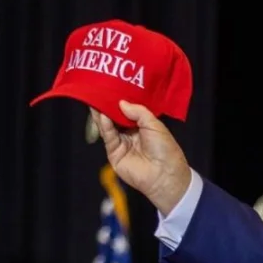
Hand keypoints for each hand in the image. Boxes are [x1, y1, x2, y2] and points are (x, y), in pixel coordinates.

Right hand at [91, 101, 191, 215]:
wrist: (164, 175)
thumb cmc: (165, 149)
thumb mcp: (155, 125)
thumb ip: (138, 112)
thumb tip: (121, 102)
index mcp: (143, 126)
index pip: (128, 110)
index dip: (121, 100)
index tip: (112, 87)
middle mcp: (130, 133)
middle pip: (115, 116)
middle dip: (108, 104)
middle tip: (99, 90)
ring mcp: (121, 143)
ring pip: (108, 125)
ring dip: (103, 112)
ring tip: (97, 98)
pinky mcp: (114, 153)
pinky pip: (108, 136)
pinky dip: (105, 125)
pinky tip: (103, 115)